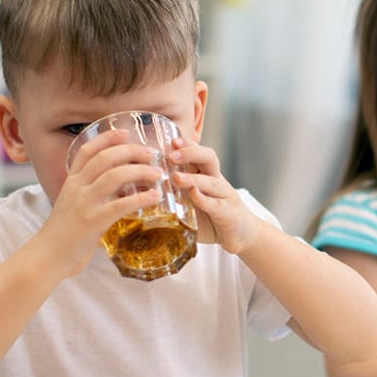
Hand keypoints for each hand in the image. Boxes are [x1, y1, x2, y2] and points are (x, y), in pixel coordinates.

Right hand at [42, 128, 164, 276]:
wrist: (47, 256)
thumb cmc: (64, 233)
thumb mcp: (73, 205)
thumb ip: (91, 194)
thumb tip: (119, 189)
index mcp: (71, 182)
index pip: (87, 151)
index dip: (106, 138)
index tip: (123, 132)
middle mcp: (77, 188)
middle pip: (105, 158)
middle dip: (130, 151)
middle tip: (151, 153)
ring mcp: (84, 203)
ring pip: (115, 176)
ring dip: (140, 171)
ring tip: (158, 174)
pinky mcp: (93, 222)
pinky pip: (121, 205)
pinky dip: (141, 198)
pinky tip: (155, 197)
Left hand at [169, 137, 254, 252]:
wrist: (240, 235)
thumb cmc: (209, 218)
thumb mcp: (188, 203)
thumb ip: (168, 195)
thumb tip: (135, 190)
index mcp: (205, 175)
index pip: (197, 152)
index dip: (186, 144)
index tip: (170, 141)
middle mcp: (216, 181)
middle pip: (208, 158)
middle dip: (190, 153)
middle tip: (171, 155)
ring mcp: (224, 196)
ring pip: (212, 180)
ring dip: (194, 178)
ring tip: (176, 178)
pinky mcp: (228, 213)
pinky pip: (216, 204)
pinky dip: (205, 200)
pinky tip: (194, 196)